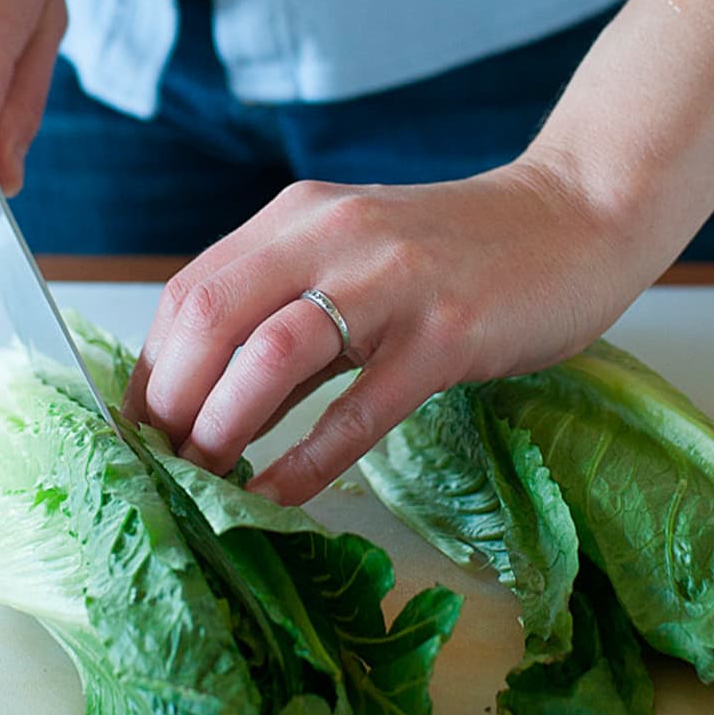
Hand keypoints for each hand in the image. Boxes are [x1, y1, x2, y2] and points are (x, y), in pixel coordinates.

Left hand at [121, 160, 648, 505]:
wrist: (575, 218)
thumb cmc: (457, 251)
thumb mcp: (353, 258)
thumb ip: (286, 310)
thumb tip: (206, 397)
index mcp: (298, 218)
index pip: (190, 290)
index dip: (151, 368)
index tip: (138, 430)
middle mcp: (333, 236)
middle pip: (211, 317)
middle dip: (171, 401)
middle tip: (163, 463)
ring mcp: (392, 282)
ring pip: (272, 354)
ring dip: (223, 426)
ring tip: (207, 479)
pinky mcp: (448, 332)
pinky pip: (360, 407)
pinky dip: (308, 459)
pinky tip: (278, 496)